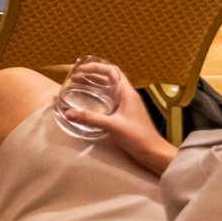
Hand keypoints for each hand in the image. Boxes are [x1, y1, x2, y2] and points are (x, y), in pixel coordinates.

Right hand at [59, 59, 176, 175]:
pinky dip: (97, 98)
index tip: (81, 70)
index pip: (112, 71)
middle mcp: (127, 96)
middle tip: (75, 78)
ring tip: (78, 87)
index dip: (96, 67)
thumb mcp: (112, 126)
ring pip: (108, 89)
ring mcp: (126, 105)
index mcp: (127, 93)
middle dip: (92, 75)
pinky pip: (109, 100)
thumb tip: (68, 113)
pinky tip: (88, 104)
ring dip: (94, 86)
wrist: (153, 153)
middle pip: (109, 78)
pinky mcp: (124, 115)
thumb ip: (91, 118)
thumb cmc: (138, 136)